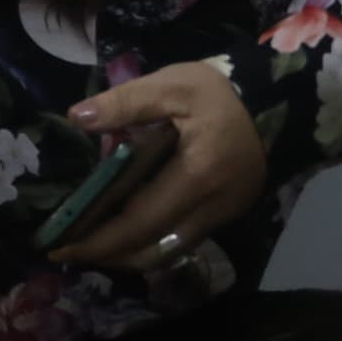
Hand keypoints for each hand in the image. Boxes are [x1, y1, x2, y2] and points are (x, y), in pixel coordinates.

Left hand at [53, 60, 268, 272]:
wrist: (280, 100)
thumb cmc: (220, 92)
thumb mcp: (171, 85)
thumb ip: (124, 102)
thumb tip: (76, 118)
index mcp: (198, 175)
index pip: (141, 221)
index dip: (99, 239)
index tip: (61, 246)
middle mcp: (213, 207)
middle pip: (153, 249)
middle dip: (107, 255)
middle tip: (66, 250)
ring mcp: (224, 215)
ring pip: (169, 252)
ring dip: (128, 255)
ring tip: (89, 245)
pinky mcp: (226, 215)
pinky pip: (182, 241)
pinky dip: (150, 243)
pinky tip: (125, 231)